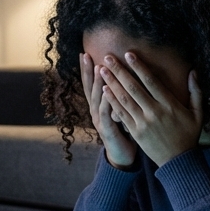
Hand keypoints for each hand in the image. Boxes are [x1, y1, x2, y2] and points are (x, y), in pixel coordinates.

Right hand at [80, 52, 139, 168]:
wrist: (122, 156)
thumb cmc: (124, 131)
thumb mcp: (120, 111)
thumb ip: (119, 96)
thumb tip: (124, 77)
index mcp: (98, 106)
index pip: (91, 84)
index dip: (86, 70)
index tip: (84, 53)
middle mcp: (95, 112)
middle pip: (89, 88)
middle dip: (87, 71)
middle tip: (85, 55)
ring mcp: (99, 122)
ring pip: (97, 99)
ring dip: (97, 83)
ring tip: (97, 67)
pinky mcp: (107, 130)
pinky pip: (106, 114)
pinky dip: (106, 102)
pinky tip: (107, 91)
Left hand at [99, 52, 202, 166]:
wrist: (179, 161)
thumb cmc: (189, 135)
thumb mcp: (198, 113)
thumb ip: (196, 91)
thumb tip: (193, 71)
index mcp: (170, 105)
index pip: (152, 82)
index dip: (139, 67)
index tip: (129, 54)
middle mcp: (155, 112)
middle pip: (134, 88)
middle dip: (120, 71)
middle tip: (108, 57)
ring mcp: (144, 123)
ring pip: (125, 100)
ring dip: (112, 83)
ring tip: (102, 70)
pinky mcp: (136, 132)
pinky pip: (122, 114)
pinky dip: (113, 101)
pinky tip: (104, 90)